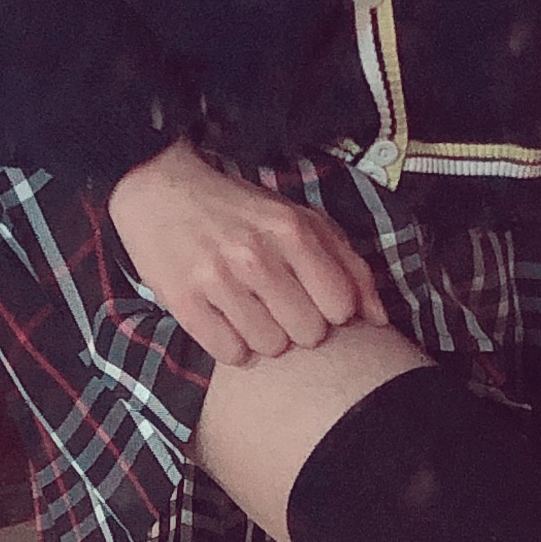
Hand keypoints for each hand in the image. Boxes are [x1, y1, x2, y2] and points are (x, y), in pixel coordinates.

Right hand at [108, 141, 385, 365]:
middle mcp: (257, 254)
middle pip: (308, 334)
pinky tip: (226, 322)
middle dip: (298, 328)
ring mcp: (217, 279)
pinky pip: (229, 353)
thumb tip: (380, 320)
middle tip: (278, 307)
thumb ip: (348, 264)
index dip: (332, 312)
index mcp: (293, 230)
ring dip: (264, 338)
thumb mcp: (301, 221)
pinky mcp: (183, 300)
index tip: (314, 300)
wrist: (159, 188)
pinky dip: (231, 347)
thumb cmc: (240, 211)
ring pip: (269, 347)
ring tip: (249, 312)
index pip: (341, 307)